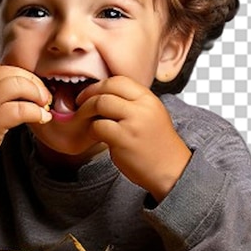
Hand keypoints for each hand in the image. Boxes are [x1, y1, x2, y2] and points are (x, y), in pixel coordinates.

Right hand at [0, 62, 51, 198]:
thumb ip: (0, 86)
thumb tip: (34, 82)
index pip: (10, 66)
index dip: (28, 76)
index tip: (37, 88)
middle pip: (17, 73)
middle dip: (37, 84)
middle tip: (46, 98)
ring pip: (21, 86)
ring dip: (39, 96)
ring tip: (44, 107)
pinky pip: (23, 109)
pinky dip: (37, 112)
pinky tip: (42, 118)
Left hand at [76, 76, 190, 201]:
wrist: (171, 170)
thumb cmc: (156, 145)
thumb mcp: (150, 115)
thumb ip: (131, 104)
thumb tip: (102, 96)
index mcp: (148, 98)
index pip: (119, 80)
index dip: (99, 85)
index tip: (89, 93)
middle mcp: (142, 107)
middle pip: (107, 88)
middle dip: (88, 95)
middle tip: (79, 104)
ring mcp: (133, 122)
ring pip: (100, 103)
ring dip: (85, 111)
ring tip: (83, 120)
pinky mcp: (124, 139)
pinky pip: (98, 126)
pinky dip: (90, 130)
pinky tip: (93, 136)